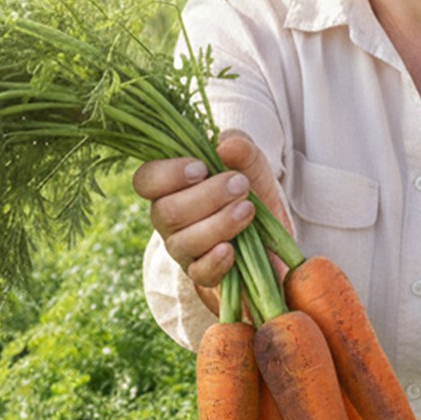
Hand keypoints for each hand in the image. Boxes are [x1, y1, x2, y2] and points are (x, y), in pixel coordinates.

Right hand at [132, 130, 288, 308]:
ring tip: (247, 210)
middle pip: (166, 212)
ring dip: (218, 223)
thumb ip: (241, 147)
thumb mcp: (252, 163)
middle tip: (240, 185)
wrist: (274, 234)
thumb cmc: (252, 191)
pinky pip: (199, 273)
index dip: (167, 174)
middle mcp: (169, 218)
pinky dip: (215, 261)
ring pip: (182, 242)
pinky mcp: (204, 274)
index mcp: (172, 186)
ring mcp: (184, 248)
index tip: (202, 168)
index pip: (146, 180)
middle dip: (207, 196)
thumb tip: (225, 144)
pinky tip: (231, 249)